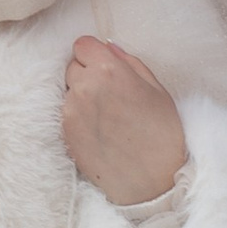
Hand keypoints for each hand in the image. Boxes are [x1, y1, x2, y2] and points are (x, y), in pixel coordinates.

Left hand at [61, 38, 186, 206]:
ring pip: (68, 90)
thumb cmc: (162, 135)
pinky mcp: (64, 133)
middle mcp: (84, 87)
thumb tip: (108, 48)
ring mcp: (71, 111)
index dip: (95, 54)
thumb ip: (129, 62)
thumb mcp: (156, 90)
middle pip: (73, 66)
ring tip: (106, 115)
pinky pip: (66, 113)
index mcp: (108, 71)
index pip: (82, 45)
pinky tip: (99, 130)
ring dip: (81, 95)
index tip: (105, 65)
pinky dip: (78, 116)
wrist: (152, 183)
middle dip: (88, 74)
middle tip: (110, 93)